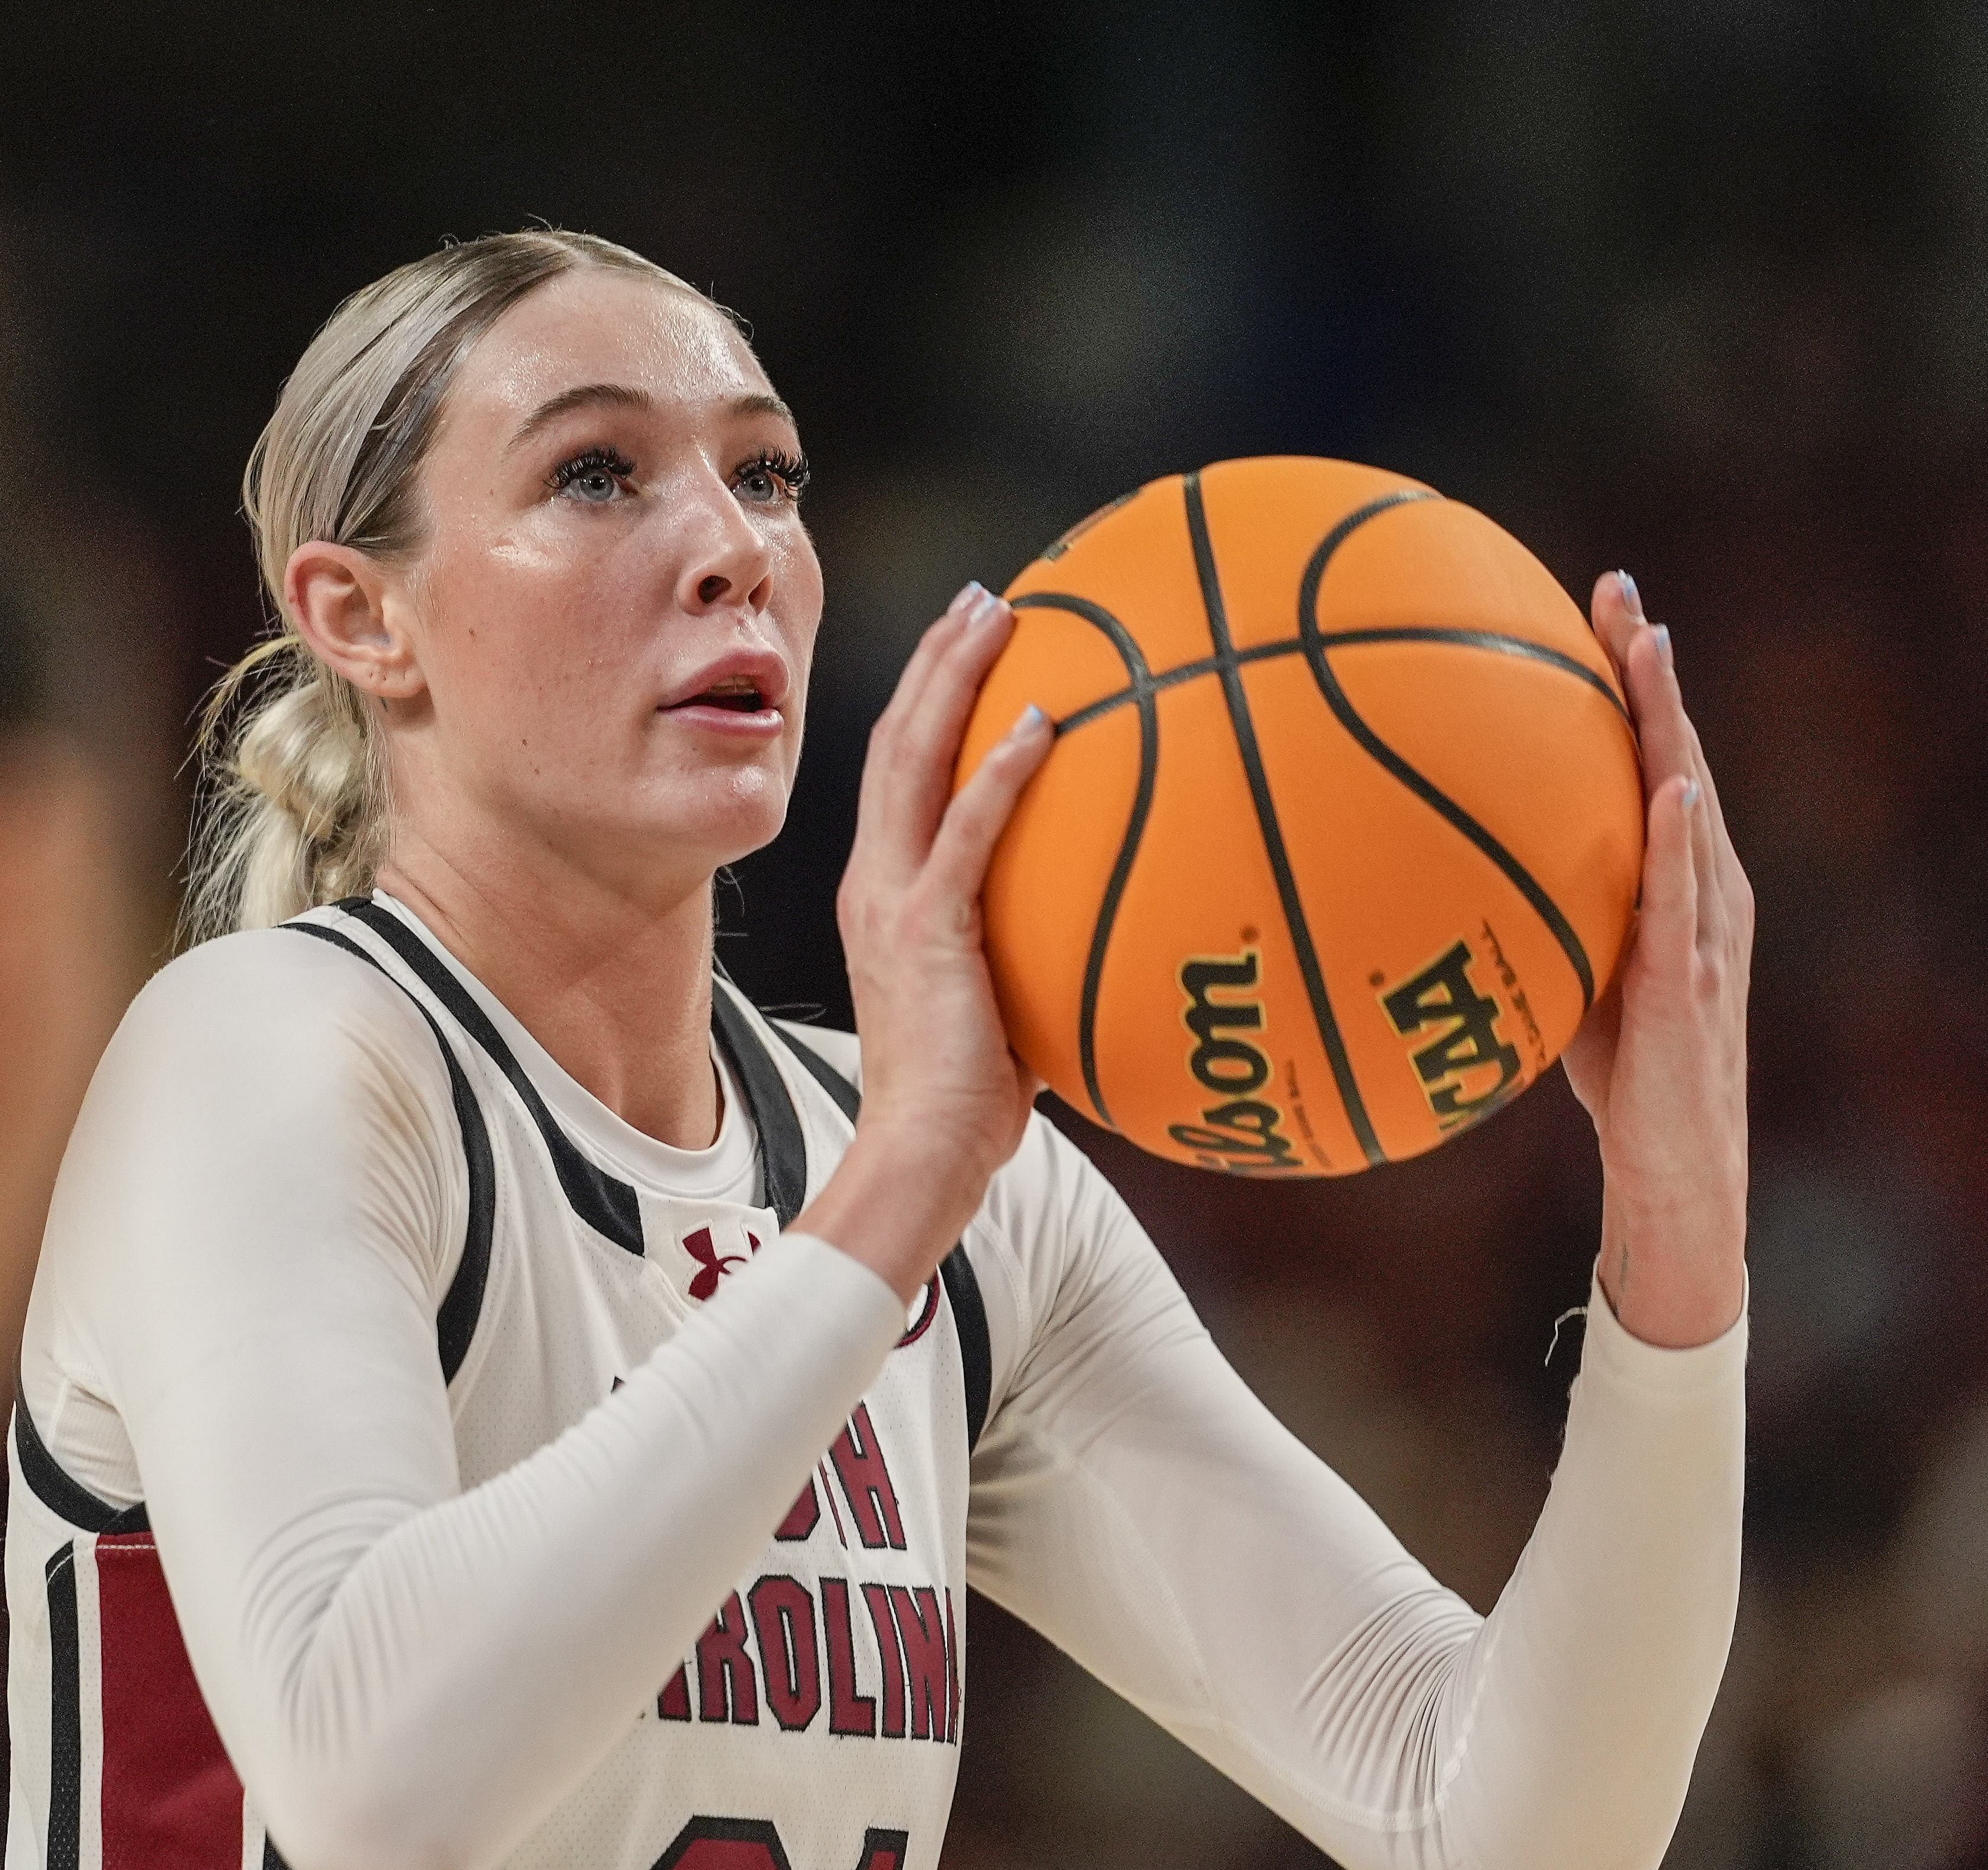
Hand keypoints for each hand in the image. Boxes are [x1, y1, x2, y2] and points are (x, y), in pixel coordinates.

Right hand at [793, 581, 1054, 1303]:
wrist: (919, 1155)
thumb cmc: (971, 1104)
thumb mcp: (1005, 1006)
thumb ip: (1035, 952)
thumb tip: (1111, 929)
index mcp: (886, 894)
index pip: (901, 776)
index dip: (930, 701)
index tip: (972, 643)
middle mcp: (876, 881)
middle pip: (897, 741)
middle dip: (939, 661)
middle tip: (984, 596)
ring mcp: (893, 900)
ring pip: (914, 761)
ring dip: (955, 680)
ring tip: (998, 614)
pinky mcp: (923, 929)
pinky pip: (966, 830)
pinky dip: (1001, 771)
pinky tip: (1043, 720)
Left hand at [1564, 573, 1751, 1349]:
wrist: (1675, 1167)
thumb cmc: (1620, 1075)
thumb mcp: (1568, 971)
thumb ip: (1534, 913)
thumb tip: (1434, 869)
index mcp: (1677, 880)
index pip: (1653, 760)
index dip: (1633, 682)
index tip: (1601, 604)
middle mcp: (1706, 887)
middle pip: (1679, 755)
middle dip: (1651, 672)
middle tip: (1619, 590)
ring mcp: (1708, 928)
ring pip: (1690, 803)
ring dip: (1671, 724)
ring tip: (1648, 647)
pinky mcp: (1692, 981)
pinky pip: (1684, 897)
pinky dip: (1679, 836)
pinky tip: (1671, 783)